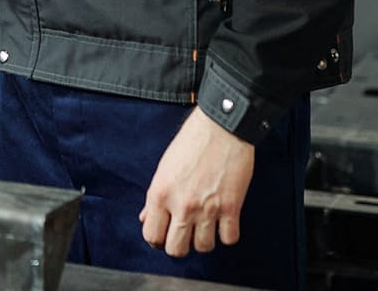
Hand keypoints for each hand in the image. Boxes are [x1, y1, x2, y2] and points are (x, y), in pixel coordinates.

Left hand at [139, 108, 255, 256]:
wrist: (221, 128)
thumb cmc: (191, 142)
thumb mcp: (163, 168)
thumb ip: (154, 197)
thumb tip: (145, 217)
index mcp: (160, 194)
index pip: (152, 236)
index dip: (157, 240)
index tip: (164, 237)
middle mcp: (182, 205)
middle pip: (176, 249)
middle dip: (180, 246)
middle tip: (184, 235)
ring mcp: (207, 209)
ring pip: (204, 247)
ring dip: (204, 240)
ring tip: (205, 227)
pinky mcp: (231, 207)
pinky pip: (229, 238)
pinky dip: (227, 235)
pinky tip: (223, 224)